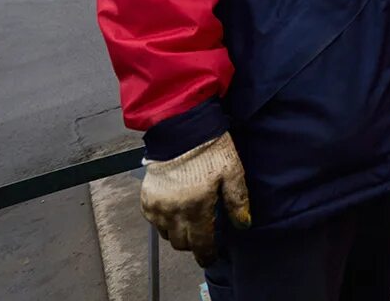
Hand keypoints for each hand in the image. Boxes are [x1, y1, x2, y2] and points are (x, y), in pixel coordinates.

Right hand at [139, 132, 250, 266]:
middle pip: (181, 243)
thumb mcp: (232, 173)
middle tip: (204, 234)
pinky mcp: (146, 199)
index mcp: (196, 208)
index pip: (200, 244)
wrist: (182, 131)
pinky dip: (165, 221)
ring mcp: (156, 207)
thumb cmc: (210, 151)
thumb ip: (237, 201)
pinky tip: (176, 210)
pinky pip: (154, 221)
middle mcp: (173, 212)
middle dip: (194, 243)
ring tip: (190, 220)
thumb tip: (243, 224)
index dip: (206, 255)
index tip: (211, 257)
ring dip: (178, 232)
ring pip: (166, 234)